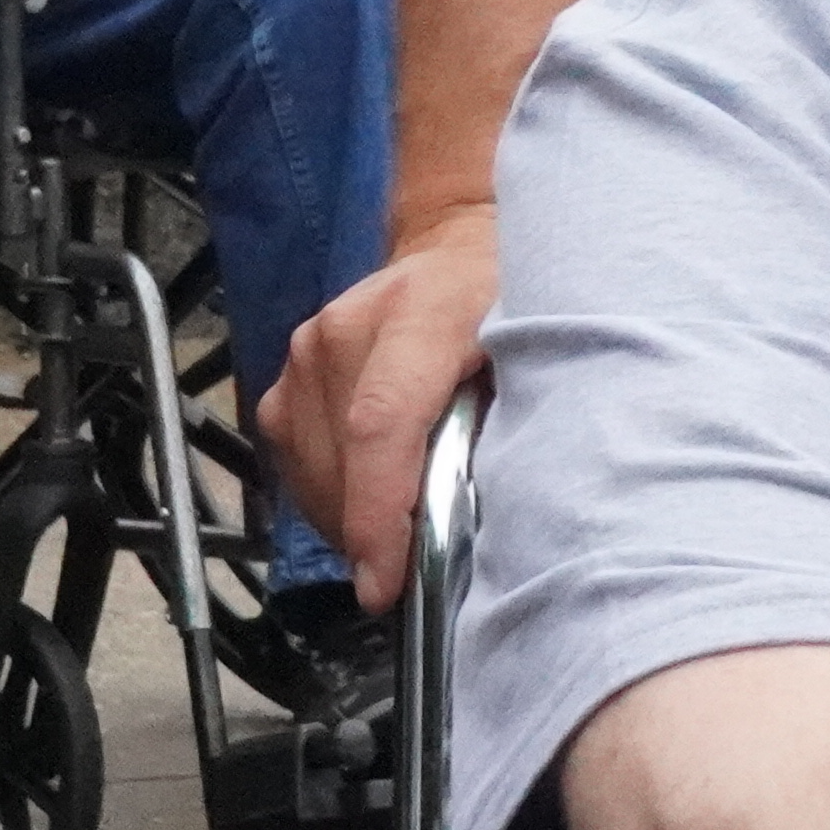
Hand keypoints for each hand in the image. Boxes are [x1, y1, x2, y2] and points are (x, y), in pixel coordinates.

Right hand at [272, 204, 497, 609]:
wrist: (460, 246)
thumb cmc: (512, 301)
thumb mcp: (539, 349)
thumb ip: (517, 419)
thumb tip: (505, 513)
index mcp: (420, 313)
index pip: (380, 423)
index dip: (379, 513)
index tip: (384, 583)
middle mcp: (349, 327)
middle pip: (341, 457)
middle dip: (369, 533)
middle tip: (410, 577)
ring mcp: (310, 347)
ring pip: (311, 465)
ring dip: (348, 517)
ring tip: (395, 539)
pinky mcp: (290, 370)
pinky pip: (294, 454)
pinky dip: (329, 492)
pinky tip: (370, 501)